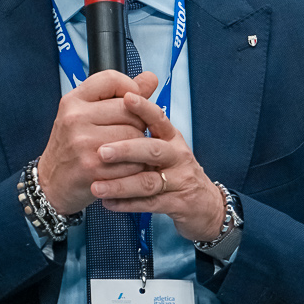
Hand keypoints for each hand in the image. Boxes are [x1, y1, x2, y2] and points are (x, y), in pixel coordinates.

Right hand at [36, 70, 158, 217]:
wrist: (51, 183)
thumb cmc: (72, 148)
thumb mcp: (87, 116)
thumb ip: (119, 96)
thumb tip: (151, 78)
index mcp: (74, 101)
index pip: (112, 79)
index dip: (131, 88)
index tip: (133, 102)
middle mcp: (75, 118)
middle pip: (129, 110)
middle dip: (138, 123)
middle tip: (131, 134)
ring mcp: (83, 142)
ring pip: (135, 136)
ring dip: (140, 147)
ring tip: (129, 153)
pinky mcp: (92, 167)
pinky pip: (131, 162)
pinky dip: (136, 167)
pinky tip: (126, 168)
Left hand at [87, 90, 225, 243]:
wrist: (206, 204)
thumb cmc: (177, 171)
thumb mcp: (165, 146)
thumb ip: (145, 130)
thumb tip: (121, 99)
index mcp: (172, 138)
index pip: (159, 118)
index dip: (143, 108)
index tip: (125, 98)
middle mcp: (177, 156)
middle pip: (152, 150)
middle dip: (125, 150)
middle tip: (101, 152)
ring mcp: (179, 181)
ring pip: (148, 182)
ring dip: (120, 185)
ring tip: (97, 187)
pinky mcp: (177, 204)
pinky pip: (149, 204)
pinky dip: (127, 204)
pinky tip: (108, 203)